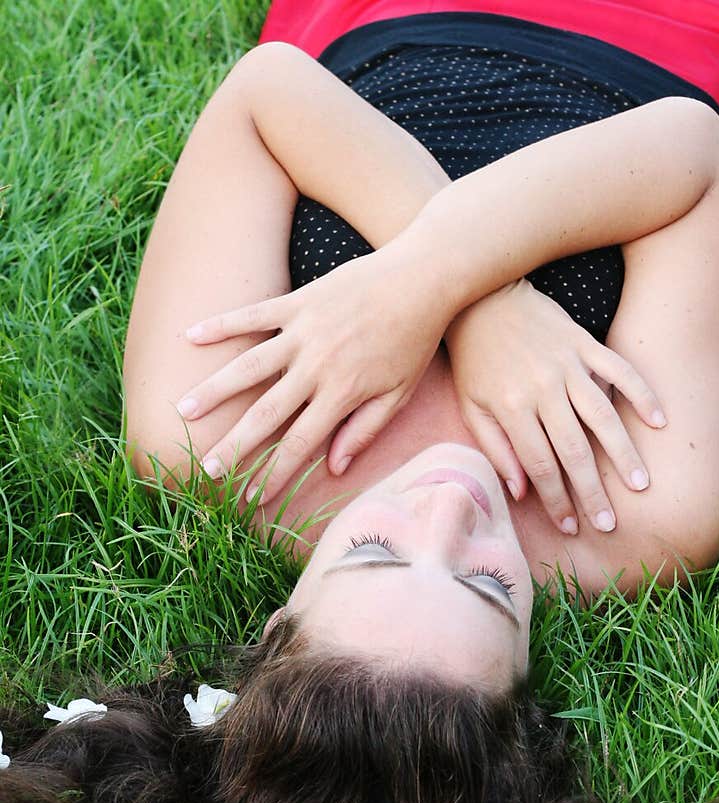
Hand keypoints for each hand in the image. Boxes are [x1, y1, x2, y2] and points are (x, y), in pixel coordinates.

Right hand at [176, 247, 448, 502]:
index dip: (274, 473)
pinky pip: (252, 315)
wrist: (422, 278)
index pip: (300, 444)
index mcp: (342, 394)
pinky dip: (221, 325)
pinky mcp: (297, 302)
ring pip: (248, 366)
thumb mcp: (398, 394)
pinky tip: (190, 337)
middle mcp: (316, 366)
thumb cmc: (413, 340)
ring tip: (184, 410)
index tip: (252, 497)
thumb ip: (364, 431)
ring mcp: (303, 332)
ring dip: (214, 390)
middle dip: (235, 445)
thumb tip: (334, 468)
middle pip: (266, 414)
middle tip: (207, 469)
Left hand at [440, 279, 665, 534]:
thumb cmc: (474, 358)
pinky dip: (641, 394)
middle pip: (574, 450)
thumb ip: (496, 448)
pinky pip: (619, 371)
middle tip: (610, 523)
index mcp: (512, 408)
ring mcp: (568, 365)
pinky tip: (659, 421)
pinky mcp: (584, 344)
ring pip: (603, 416)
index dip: (556, 500)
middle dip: (593, 490)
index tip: (571, 526)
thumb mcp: (472, 406)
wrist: (482, 297)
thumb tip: (522, 491)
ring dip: (623, 453)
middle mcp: (543, 389)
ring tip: (640, 483)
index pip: (540, 465)